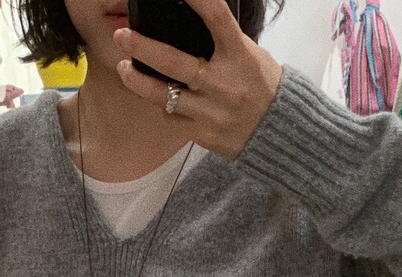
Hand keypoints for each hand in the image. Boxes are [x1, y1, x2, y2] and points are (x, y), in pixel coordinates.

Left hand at [112, 0, 282, 160]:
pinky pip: (171, 117)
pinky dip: (161, 104)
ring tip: (123, 68)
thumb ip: (222, 41)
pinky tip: (153, 95)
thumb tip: (192, 18)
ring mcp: (211, 111)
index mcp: (239, 56)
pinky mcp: (203, 133)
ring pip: (164, 95)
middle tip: (122, 36)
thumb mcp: (250, 56)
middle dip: (143, 48)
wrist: (279, 133)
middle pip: (175, 62)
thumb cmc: (262, 87)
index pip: (216, 18)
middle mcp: (224, 83)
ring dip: (138, 81)